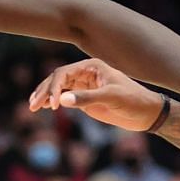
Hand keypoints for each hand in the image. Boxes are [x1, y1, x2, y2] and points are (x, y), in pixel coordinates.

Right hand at [26, 59, 163, 130]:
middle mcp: (85, 74)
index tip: (53, 104)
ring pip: (57, 88)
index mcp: (91, 67)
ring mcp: (83, 86)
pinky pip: (63, 98)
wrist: (146, 114)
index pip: (64, 73)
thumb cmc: (133, 100)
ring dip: (45, 96)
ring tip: (33, 107)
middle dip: (44, 91)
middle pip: (56, 79)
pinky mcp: (84, 99)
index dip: (54, 87)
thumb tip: (62, 100)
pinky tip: (43, 107)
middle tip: (33, 105)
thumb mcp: (112, 97)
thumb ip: (87, 98)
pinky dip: (52, 102)